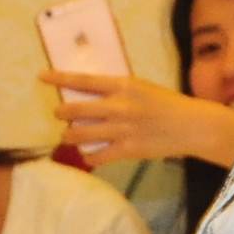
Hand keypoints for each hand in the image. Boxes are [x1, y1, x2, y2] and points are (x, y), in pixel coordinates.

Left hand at [46, 70, 233, 170]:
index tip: (42, 76)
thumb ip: (118, 90)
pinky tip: (88, 156)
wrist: (192, 125)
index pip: (83, 80)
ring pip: (82, 134)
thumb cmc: (167, 104)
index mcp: (124, 85)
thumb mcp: (142, 88)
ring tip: (67, 135)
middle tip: (58, 113)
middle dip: (62, 112)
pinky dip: (89, 157)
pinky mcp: (128, 149)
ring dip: (70, 135)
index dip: (59, 78)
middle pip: (76, 109)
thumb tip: (91, 93)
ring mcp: (122, 129)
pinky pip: (98, 156)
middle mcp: (120, 106)